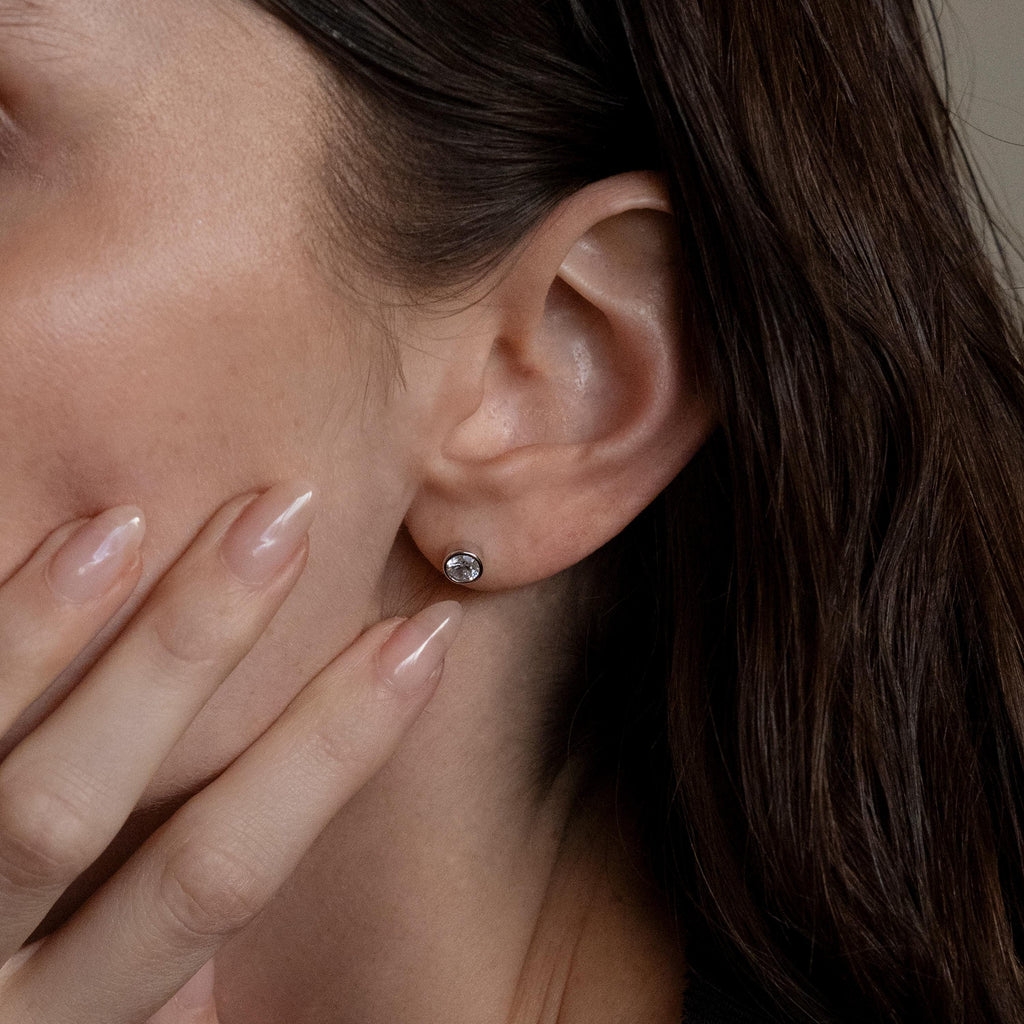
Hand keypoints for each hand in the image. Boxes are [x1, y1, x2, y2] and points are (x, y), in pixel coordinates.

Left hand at [0, 481, 461, 1023]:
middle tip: (287, 521)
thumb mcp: (96, 1015)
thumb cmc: (21, 1011)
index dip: (337, 751)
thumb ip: (150, 961)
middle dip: (200, 652)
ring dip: (53, 643)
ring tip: (126, 524)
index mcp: (84, 1016)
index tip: (421, 639)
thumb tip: (243, 882)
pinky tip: (31, 557)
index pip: (231, 873)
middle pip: (101, 812)